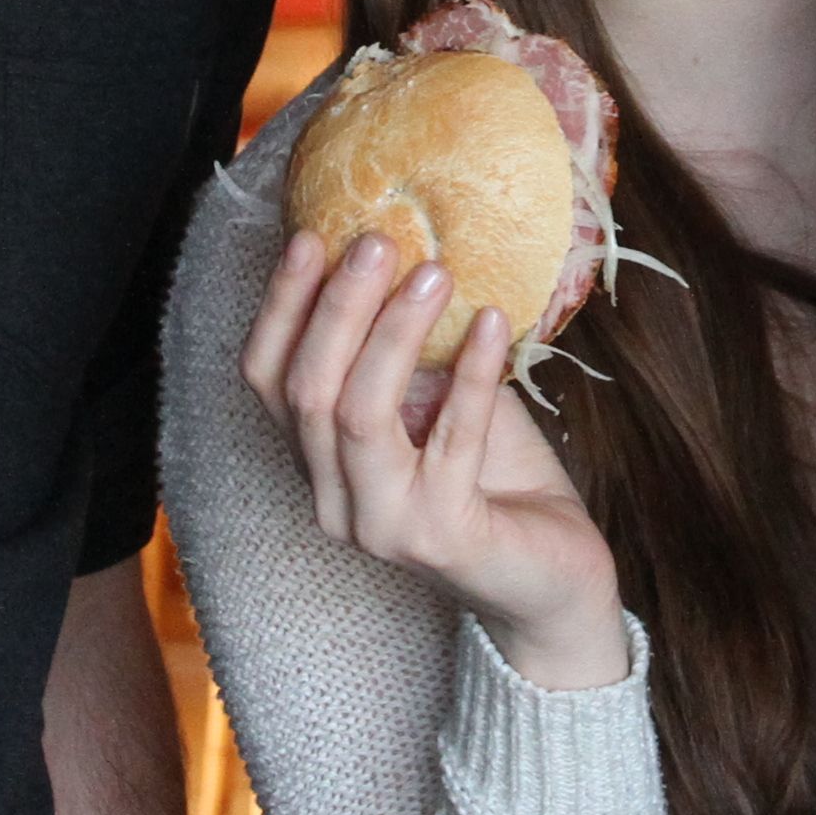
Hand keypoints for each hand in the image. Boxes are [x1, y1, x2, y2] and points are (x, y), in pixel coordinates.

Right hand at [242, 234, 625, 689]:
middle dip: (337, 306)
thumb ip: (405, 351)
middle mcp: (332, 500)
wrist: (551, 577)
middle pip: (306, 392)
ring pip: (358, 416)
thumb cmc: (492, 476)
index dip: (280, 307)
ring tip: (435, 272)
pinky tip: (495, 324)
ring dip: (393, 333)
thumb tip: (397, 253)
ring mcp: (382, 526)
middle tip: (377, 240)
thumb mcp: (434, 401)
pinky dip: (474, 375)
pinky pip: (452, 441)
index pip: (265, 379)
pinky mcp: (443, 537)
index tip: (312, 237)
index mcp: (317, 462)